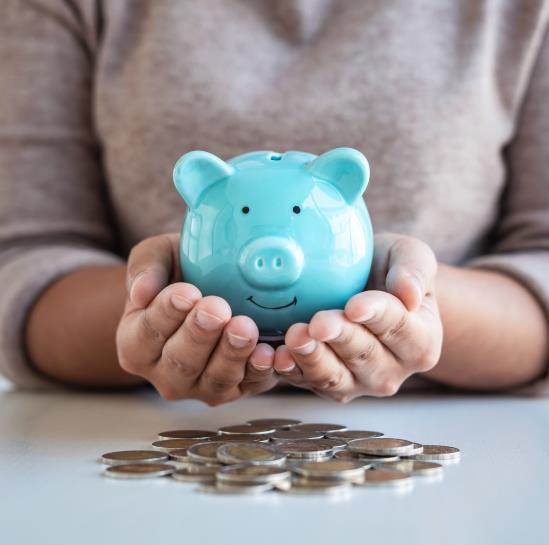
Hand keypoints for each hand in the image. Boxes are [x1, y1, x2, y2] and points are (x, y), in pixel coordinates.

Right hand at [116, 234, 278, 404]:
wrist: (215, 284)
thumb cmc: (181, 269)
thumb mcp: (159, 255)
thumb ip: (145, 267)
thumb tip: (140, 292)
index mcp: (136, 344)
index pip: (148, 333)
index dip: (166, 314)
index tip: (186, 293)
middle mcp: (165, 373)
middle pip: (181, 361)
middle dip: (200, 335)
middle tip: (217, 309)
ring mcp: (202, 386)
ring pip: (215, 379)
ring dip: (231, 354)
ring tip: (244, 327)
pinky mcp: (238, 388)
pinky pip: (250, 384)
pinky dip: (260, 371)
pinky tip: (268, 352)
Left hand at [272, 233, 442, 401]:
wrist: (366, 288)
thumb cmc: (388, 270)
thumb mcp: (409, 255)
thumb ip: (415, 270)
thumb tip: (410, 293)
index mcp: (421, 340)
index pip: (399, 327)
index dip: (375, 316)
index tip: (354, 305)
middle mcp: (394, 370)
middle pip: (364, 355)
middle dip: (339, 338)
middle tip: (318, 322)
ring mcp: (360, 382)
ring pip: (335, 377)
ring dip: (313, 359)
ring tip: (295, 337)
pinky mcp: (330, 385)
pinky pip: (309, 383)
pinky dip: (292, 372)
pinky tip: (279, 356)